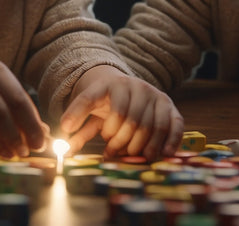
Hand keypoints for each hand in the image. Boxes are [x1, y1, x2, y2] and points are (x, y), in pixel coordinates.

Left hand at [58, 66, 183, 160]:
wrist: (127, 86)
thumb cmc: (107, 103)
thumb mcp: (91, 110)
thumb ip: (79, 130)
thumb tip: (66, 151)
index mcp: (107, 84)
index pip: (90, 98)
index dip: (77, 113)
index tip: (65, 128)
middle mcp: (132, 85)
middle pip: (127, 120)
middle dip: (118, 141)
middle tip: (111, 150)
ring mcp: (153, 93)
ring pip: (150, 126)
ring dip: (139, 147)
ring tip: (129, 153)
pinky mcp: (168, 103)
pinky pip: (173, 123)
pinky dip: (170, 141)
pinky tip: (163, 154)